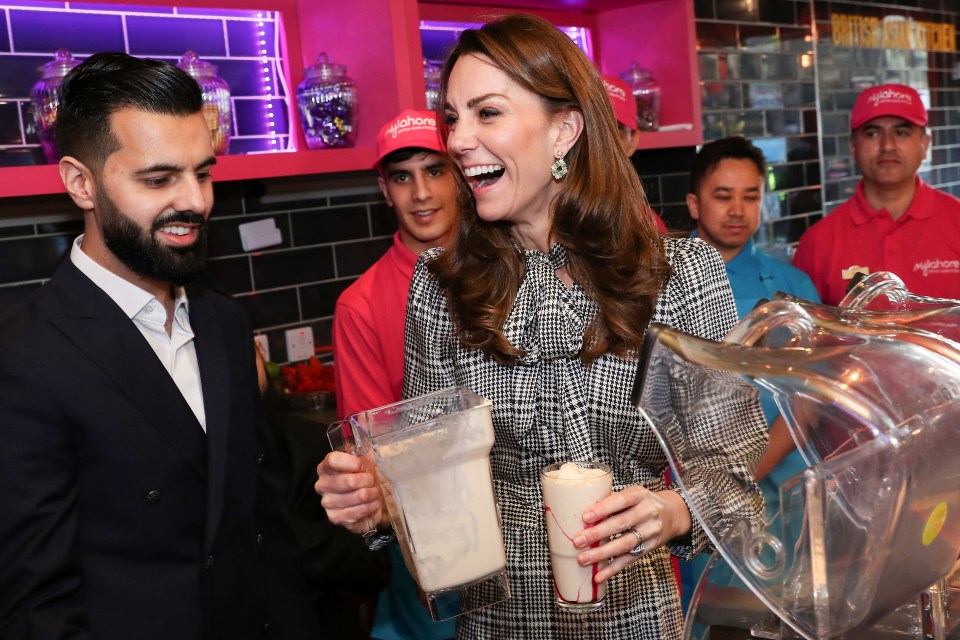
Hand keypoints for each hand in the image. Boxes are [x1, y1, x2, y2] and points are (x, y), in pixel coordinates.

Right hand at [315, 451, 387, 533]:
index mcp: (326, 467)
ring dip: (371, 494)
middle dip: (367, 480)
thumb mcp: (365, 461)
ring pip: (356, 496)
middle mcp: (323, 485)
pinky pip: (357, 512)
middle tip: (372, 481)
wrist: (370, 500)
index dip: (351, 462)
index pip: (332, 460)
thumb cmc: (365, 477)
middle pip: (347, 481)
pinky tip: (372, 504)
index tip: (362, 466)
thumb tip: (367, 448)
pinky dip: (370, 507)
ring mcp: (327, 503)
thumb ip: (363, 453)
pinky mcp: (335, 518)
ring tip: (374, 492)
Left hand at [571, 486, 690, 581]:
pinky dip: (613, 569)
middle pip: (621, 524)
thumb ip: (612, 501)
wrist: (673, 514)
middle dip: (597, 534)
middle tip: (577, 541)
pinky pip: (630, 559)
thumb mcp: (633, 494)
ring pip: (625, 544)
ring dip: (602, 554)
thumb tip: (581, 511)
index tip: (585, 517)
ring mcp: (651, 531)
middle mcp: (648, 512)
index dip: (603, 508)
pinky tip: (599, 576)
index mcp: (640, 494)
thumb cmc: (643, 502)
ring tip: (583, 559)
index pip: (621, 500)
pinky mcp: (650, 548)